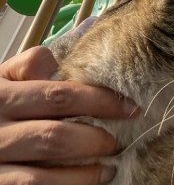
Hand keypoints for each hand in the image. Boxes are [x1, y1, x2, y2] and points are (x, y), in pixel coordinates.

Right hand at [0, 46, 139, 184]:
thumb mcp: (5, 78)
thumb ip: (34, 63)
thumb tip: (79, 35)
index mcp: (3, 96)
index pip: (60, 96)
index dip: (99, 101)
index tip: (129, 106)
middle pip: (56, 136)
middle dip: (97, 138)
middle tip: (121, 138)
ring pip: (44, 172)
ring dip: (85, 171)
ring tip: (111, 165)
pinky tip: (89, 181)